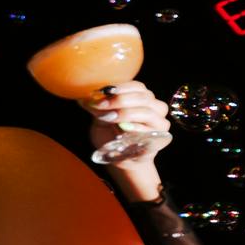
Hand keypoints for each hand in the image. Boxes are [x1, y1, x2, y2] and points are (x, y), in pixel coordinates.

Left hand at [88, 82, 173, 198]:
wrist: (119, 157)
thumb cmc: (111, 133)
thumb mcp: (101, 118)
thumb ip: (97, 108)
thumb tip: (85, 99)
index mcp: (143, 99)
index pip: (138, 87)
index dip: (121, 88)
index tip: (104, 92)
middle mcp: (155, 109)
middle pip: (143, 98)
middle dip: (120, 100)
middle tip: (101, 105)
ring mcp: (159, 125)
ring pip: (147, 113)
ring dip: (126, 113)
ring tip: (109, 117)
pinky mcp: (157, 141)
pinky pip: (149, 132)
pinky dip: (134, 128)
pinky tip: (122, 128)